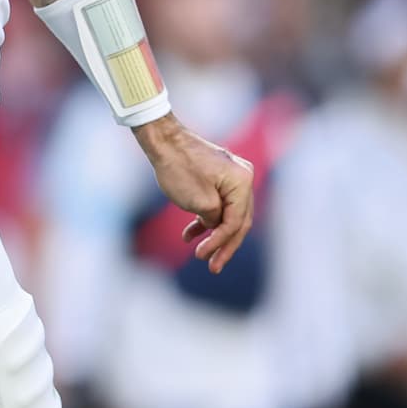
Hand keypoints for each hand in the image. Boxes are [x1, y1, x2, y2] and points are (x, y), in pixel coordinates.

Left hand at [134, 115, 254, 272]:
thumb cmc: (179, 168)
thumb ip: (215, 220)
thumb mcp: (200, 202)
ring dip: (214, 234)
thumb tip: (217, 226)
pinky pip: (218, 203)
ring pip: (227, 213)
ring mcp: (232, 175)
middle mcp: (243, 177)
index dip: (221, 243)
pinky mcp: (218, 176)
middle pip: (238, 220)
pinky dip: (206, 219)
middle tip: (213, 266)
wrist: (163, 140)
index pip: (236, 221)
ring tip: (200, 254)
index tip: (203, 257)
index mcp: (242, 182)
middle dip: (223, 244)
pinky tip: (190, 234)